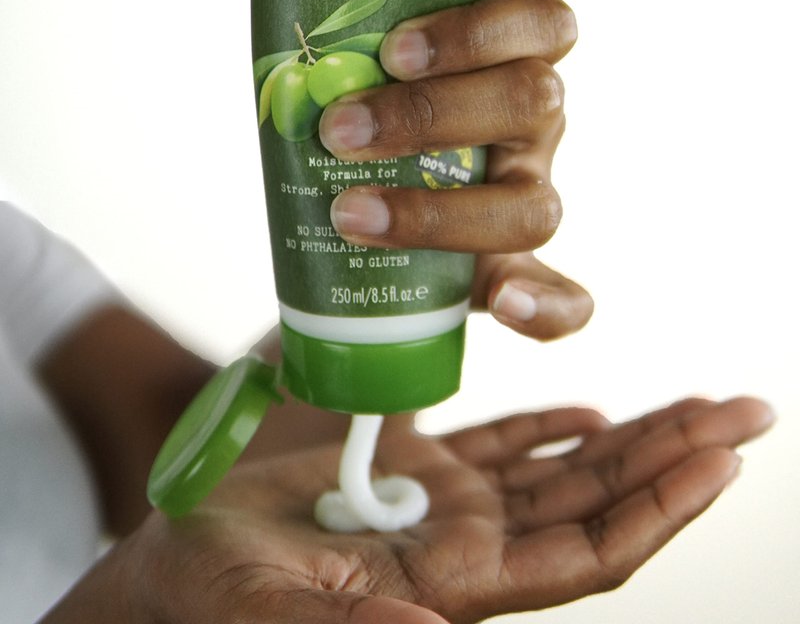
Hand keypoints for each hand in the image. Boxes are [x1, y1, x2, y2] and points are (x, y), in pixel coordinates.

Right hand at [44, 397, 772, 622]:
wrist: (188, 561)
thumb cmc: (217, 595)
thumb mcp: (272, 613)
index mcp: (455, 582)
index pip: (588, 552)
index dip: (659, 508)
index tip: (721, 457)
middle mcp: (471, 545)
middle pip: (601, 501)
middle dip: (676, 457)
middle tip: (745, 408)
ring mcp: (449, 506)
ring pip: (566, 469)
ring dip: (636, 437)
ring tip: (699, 404)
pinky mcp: (418, 471)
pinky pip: (504, 449)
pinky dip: (551, 429)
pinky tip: (591, 413)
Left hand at [318, 0, 591, 340]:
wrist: (380, 220)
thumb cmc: (375, 136)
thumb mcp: (371, 88)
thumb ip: (354, 70)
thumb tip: (289, 73)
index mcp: (511, 67)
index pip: (539, 22)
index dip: (477, 33)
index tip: (392, 51)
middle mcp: (533, 132)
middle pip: (531, 103)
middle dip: (431, 115)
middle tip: (340, 132)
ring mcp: (530, 203)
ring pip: (534, 208)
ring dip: (440, 213)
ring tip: (349, 213)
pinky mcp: (520, 275)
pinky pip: (567, 301)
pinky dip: (543, 306)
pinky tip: (504, 302)